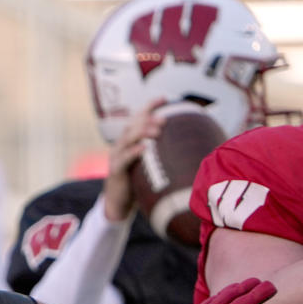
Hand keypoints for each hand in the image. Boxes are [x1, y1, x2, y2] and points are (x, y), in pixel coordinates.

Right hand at [103, 97, 166, 220]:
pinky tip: (144, 148)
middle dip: (147, 119)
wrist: (117, 205)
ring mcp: (116, 158)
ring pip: (127, 139)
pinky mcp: (115, 171)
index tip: (164, 98)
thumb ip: (160, 153)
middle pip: (132, 125)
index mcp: (128, 142)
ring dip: (142, 132)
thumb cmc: (136, 184)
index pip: (137, 119)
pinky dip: (134, 152)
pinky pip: (124, 159)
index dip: (149, 107)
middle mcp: (120, 146)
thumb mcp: (148, 165)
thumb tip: (187, 145)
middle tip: (164, 118)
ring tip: (157, 131)